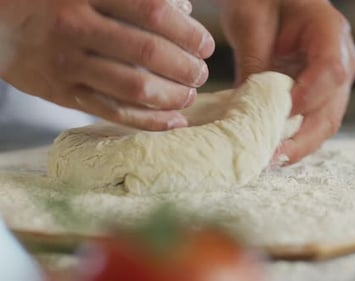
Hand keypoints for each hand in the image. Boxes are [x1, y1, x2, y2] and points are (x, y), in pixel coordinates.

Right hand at [0, 0, 214, 129]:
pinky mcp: (61, 93)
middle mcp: (75, 27)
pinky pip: (112, 112)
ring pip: (132, 87)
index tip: (206, 45)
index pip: (152, 11)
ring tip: (189, 95)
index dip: (188, 31)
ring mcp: (66, 64)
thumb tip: (184, 8)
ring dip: (172, 96)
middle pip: (147, 53)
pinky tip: (174, 122)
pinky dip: (148, 121)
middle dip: (185, 67)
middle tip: (201, 73)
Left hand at [218, 0, 354, 163]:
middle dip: (302, 139)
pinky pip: (314, 122)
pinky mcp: (321, 94)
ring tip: (268, 162)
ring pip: (325, 123)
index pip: (331, 71)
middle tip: (271, 158)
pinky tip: (273, 151)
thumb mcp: (250, 20)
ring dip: (298, 146)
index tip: (277, 116)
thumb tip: (248, 108)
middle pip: (332, 108)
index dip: (308, 98)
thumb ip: (254, 61)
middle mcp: (341, 59)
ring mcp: (335, 81)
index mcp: (330, 31)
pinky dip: (295, 140)